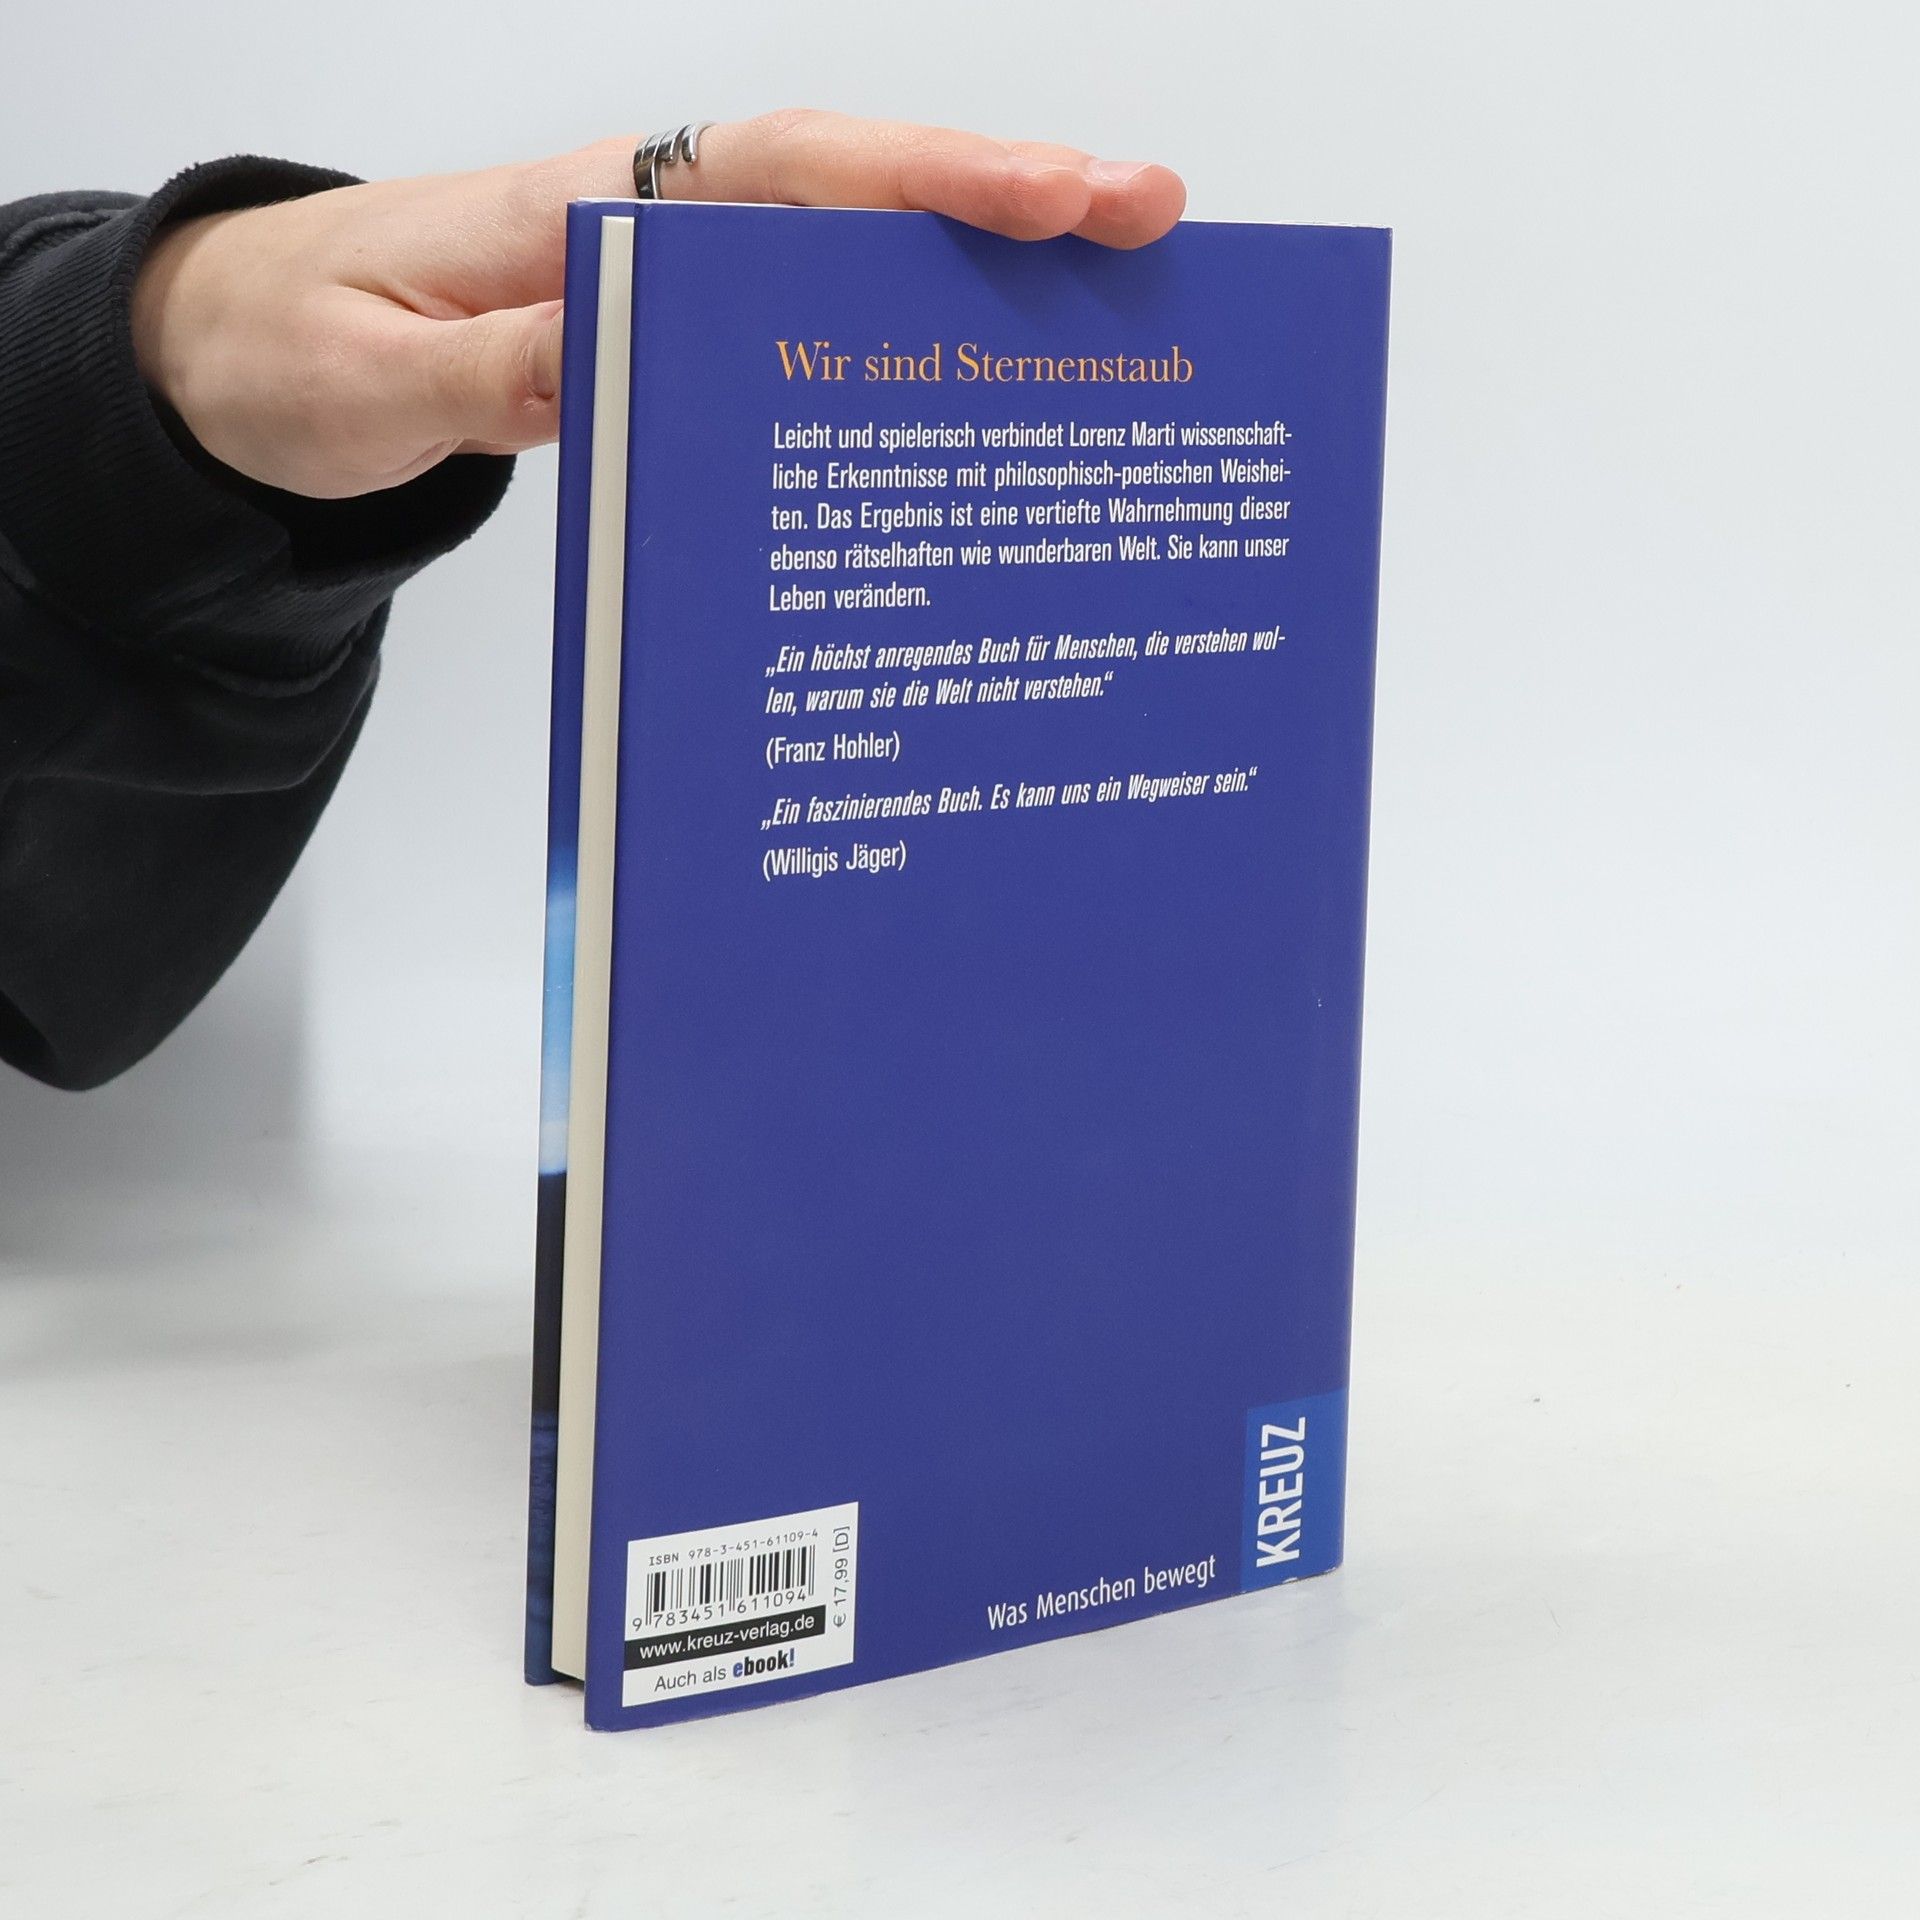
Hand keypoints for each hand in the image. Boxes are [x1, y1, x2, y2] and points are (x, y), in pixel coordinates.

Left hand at [130, 115, 1185, 500]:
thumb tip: (619, 357)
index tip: (1049, 196)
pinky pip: (806, 326)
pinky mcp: (671, 342)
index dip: (922, 178)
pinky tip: (983, 381)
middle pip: (854, 192)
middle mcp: (650, 226)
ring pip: (850, 254)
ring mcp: (670, 282)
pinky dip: (902, 337)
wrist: (241, 364)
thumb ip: (491, 369)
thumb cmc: (291, 354)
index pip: (780, 172)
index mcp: (586, 212)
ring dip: (981, 273)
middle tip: (1149, 226)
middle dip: (1006, 202)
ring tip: (1121, 301)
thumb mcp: (369, 380)